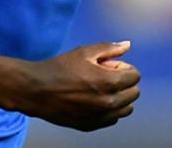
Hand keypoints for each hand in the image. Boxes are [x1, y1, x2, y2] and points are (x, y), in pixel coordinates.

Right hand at [13, 41, 140, 130]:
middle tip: (104, 76)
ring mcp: (100, 117)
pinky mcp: (91, 125)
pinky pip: (112, 119)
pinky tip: (94, 100)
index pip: (135, 76)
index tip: (109, 66)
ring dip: (120, 98)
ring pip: (126, 109)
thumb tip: (128, 45)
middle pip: (134, 93)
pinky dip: (109, 110)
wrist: (36, 90)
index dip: (123, 68)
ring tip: (101, 89)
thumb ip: (110, 49)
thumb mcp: (85, 52)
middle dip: (124, 82)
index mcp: (110, 82)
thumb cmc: (60, 68)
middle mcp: (108, 103)